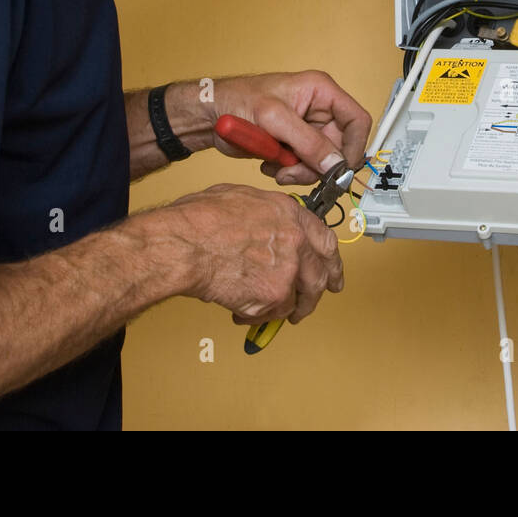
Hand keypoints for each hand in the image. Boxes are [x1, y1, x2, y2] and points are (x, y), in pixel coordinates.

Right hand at [163, 184, 342, 324]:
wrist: (185, 245)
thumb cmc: (200, 220)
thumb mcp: (241, 198)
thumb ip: (265, 214)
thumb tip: (266, 223)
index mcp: (290, 214)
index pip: (325, 240)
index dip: (330, 259)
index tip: (332, 270)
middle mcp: (296, 241)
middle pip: (320, 275)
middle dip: (318, 292)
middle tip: (313, 301)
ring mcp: (288, 270)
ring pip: (299, 299)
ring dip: (288, 309)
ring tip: (275, 314)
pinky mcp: (274, 296)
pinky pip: (273, 314)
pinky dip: (259, 318)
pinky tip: (242, 312)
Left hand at [210, 71, 370, 186]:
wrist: (211, 115)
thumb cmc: (236, 99)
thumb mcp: (275, 119)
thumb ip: (308, 142)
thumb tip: (336, 164)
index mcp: (321, 92)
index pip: (357, 120)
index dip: (354, 146)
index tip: (340, 168)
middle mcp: (318, 111)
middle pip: (339, 148)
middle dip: (318, 165)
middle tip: (294, 171)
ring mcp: (306, 130)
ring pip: (321, 163)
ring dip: (300, 171)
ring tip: (277, 167)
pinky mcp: (294, 145)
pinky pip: (304, 168)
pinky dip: (288, 172)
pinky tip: (269, 163)